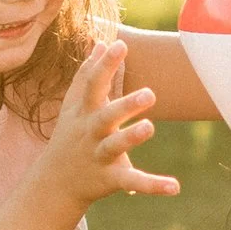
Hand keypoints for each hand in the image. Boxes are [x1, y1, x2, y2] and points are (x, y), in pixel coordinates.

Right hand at [43, 40, 177, 214]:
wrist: (55, 183)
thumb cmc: (70, 136)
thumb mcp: (73, 106)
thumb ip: (87, 74)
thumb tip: (100, 42)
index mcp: (84, 112)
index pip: (93, 85)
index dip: (106, 65)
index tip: (121, 45)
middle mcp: (91, 133)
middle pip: (105, 117)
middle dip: (124, 106)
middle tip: (149, 94)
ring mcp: (99, 156)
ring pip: (115, 147)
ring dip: (131, 138)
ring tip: (149, 127)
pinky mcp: (110, 179)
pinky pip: (132, 181)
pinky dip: (153, 185)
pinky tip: (175, 187)